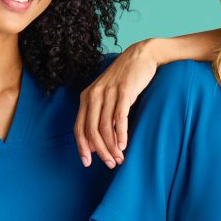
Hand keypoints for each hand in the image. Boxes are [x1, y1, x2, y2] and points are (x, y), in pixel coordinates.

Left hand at [74, 40, 159, 167]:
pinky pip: (119, 118)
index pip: (79, 127)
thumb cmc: (125, 80)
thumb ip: (99, 117)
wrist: (141, 56)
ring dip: (112, 147)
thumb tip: (95, 144)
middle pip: (91, 131)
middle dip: (100, 151)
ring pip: (105, 127)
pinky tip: (124, 146)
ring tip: (119, 159)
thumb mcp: (107, 97)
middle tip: (109, 164)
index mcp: (86, 97)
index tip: (87, 163)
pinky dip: (121, 134)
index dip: (82, 147)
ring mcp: (108, 93)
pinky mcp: (124, 91)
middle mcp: (94, 95)